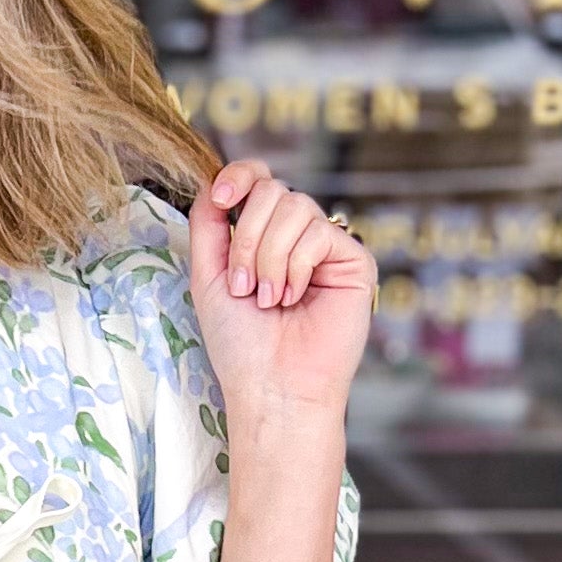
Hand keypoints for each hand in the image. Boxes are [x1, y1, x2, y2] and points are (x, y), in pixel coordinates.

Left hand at [189, 158, 374, 421]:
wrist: (271, 385)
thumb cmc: (240, 342)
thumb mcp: (208, 275)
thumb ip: (208, 224)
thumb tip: (216, 180)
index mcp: (263, 236)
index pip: (258, 179)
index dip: (240, 175)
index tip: (224, 197)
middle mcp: (296, 236)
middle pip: (273, 190)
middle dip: (247, 238)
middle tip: (244, 287)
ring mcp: (326, 246)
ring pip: (295, 207)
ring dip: (269, 257)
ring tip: (269, 299)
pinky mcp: (354, 260)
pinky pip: (319, 233)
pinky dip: (295, 267)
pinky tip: (294, 298)